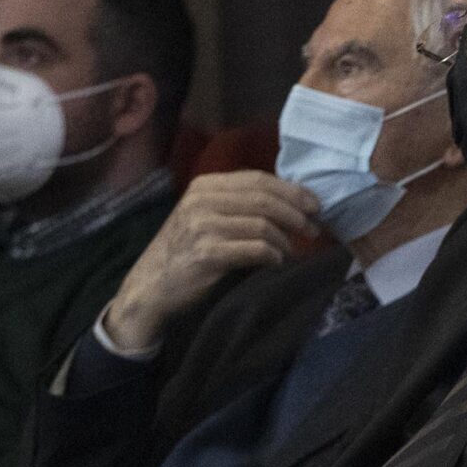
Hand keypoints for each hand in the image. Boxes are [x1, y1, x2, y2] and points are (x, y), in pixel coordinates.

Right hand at [100, 172, 320, 351]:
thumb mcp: (205, 218)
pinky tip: (276, 262)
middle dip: (296, 213)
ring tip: (291, 251)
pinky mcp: (207, 254)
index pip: (258, 179)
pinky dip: (272, 255)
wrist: (151, 288)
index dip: (292, 191)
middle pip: (264, 198)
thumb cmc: (185, 254)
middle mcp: (202, 201)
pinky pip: (254, 249)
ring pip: (262, 223)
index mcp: (205, 186)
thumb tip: (288, 203)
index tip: (315, 205)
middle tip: (313, 228)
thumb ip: (236, 205)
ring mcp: (202, 226)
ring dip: (285, 239)